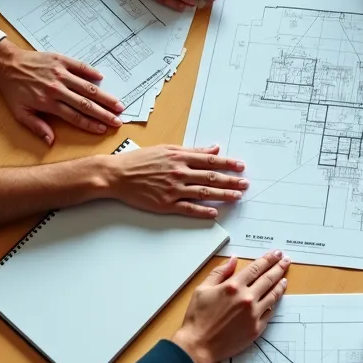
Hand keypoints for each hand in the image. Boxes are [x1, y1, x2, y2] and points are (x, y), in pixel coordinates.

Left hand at [0, 39, 123, 144]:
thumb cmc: (13, 90)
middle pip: (86, 104)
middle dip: (104, 113)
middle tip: (118, 119)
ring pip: (87, 87)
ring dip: (104, 97)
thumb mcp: (20, 112)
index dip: (90, 124)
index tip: (102, 129)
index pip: (74, 116)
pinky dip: (92, 72)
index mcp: (48, 102)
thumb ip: (36, 127)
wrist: (6, 64)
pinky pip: (80, 67)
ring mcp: (60, 73)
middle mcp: (57, 88)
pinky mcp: (60, 60)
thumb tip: (50, 141)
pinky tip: (102, 78)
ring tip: (117, 103)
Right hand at [101, 144, 247, 217]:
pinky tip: (214, 212)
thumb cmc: (139, 160)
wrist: (117, 174)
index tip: (241, 166)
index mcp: (179, 157)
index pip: (210, 160)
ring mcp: (173, 189)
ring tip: (237, 197)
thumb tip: (213, 149)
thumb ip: (192, 150)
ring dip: (223, 195)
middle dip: (231, 181)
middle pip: (211, 176)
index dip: (228, 163)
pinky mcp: (165, 203)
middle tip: (245, 184)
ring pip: (204, 192)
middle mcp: (179, 172)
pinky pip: (188, 208)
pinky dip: (202, 211)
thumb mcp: (167, 149)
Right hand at [171, 250, 290, 362]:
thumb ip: (219, 272)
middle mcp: (246, 298)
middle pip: (268, 279)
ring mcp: (253, 314)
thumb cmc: (197, 318)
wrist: (198, 345)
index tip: (276, 254)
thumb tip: (233, 260)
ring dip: (280, 285)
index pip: (256, 268)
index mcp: (233, 286)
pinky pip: (270, 313)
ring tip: (285, 278)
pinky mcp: (256, 328)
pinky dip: (273, 305)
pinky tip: (275, 300)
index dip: (268, 259)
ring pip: (273, 295)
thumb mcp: (202, 289)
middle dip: (279, 267)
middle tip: (286, 260)